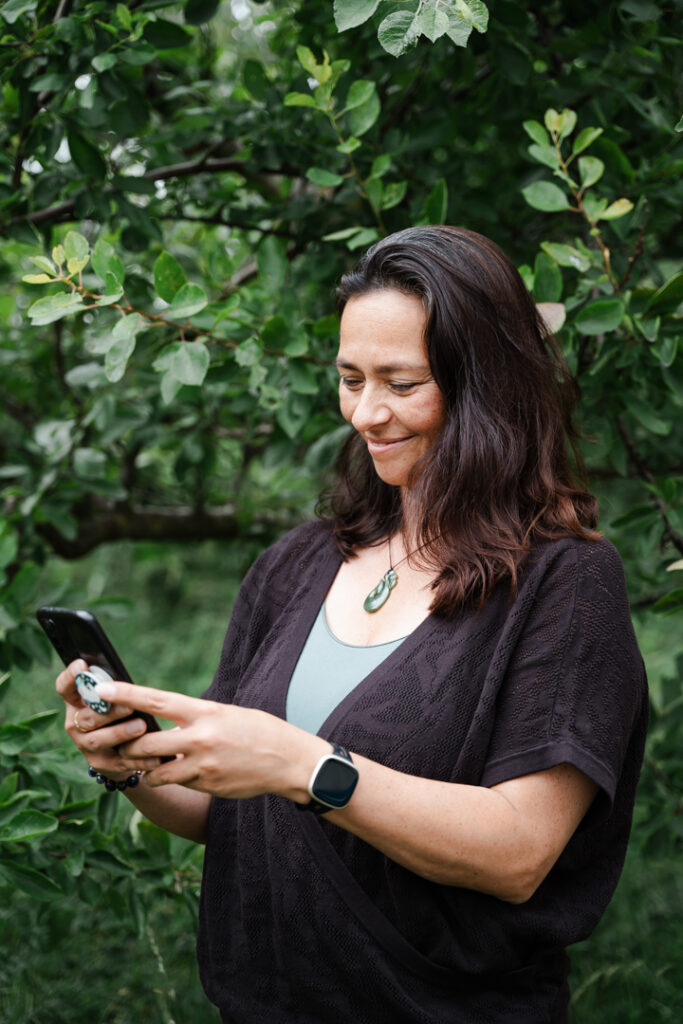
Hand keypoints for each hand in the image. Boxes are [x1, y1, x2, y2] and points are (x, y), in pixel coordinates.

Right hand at [56, 660, 149, 779]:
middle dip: (108, 711)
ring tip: (141, 726)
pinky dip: (138, 759)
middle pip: (85, 718)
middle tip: (129, 706)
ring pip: (98, 740)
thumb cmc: (121, 712)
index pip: (65, 687)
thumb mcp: (115, 698)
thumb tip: (125, 681)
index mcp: (77, 702)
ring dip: (120, 733)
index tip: (82, 664)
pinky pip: (120, 762)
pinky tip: (155, 755)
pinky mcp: (102, 765)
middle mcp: (76, 725)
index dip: (70, 676)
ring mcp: (86, 746)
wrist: (124, 749)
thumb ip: (116, 688)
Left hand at [98, 681, 326, 799]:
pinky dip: (174, 779)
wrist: (287, 760)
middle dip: (128, 746)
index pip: (156, 701)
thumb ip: (194, 717)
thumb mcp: (225, 712)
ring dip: (147, 769)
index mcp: (204, 712)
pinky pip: (178, 784)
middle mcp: (200, 738)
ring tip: (150, 763)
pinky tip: (185, 772)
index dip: (126, 695)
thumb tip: (164, 718)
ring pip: (155, 772)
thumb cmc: (257, 730)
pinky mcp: (206, 786)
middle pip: (144, 744)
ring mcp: (202, 766)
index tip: (102, 690)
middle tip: (123, 744)